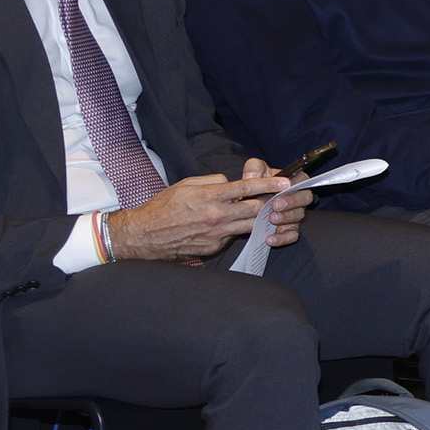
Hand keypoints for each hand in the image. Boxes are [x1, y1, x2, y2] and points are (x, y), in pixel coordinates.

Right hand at [107, 167, 286, 262]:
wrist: (143, 236)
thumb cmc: (162, 207)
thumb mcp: (185, 185)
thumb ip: (212, 181)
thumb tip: (231, 182)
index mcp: (208, 196)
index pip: (246, 188)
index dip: (269, 184)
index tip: (286, 182)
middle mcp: (216, 216)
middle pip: (255, 209)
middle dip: (268, 203)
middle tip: (277, 198)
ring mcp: (216, 234)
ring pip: (249, 225)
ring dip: (257, 219)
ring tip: (262, 212)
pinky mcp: (213, 247)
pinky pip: (232, 236)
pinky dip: (235, 230)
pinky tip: (230, 226)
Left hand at [247, 157, 314, 249]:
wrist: (247, 203)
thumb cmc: (256, 185)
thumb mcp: (254, 172)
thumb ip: (255, 168)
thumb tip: (254, 173)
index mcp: (293, 181)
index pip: (303, 180)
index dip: (297, 183)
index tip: (285, 186)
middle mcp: (297, 198)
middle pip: (305, 198)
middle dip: (292, 202)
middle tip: (275, 204)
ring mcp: (294, 214)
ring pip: (298, 217)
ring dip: (286, 218)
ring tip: (271, 219)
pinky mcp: (288, 229)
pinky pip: (291, 236)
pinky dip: (282, 238)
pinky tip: (269, 239)